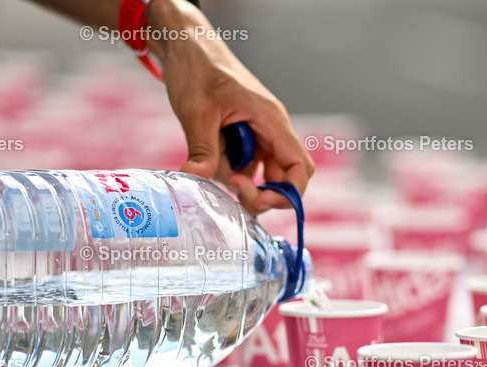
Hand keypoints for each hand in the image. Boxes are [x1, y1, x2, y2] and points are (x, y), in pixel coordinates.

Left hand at [148, 0, 313, 213]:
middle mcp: (271, 131)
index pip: (300, 168)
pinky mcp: (242, 139)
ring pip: (260, 174)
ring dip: (238, 179)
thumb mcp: (197, 111)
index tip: (260, 199)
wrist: (186, 47)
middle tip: (232, 188)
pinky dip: (227, 170)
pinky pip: (243, 165)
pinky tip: (208, 156)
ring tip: (210, 160)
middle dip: (261, 193)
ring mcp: (258, 136)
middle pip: (284, 178)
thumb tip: (197, 176)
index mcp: (272, 121)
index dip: (288, 193)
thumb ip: (203, 148)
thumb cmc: (198, 68)